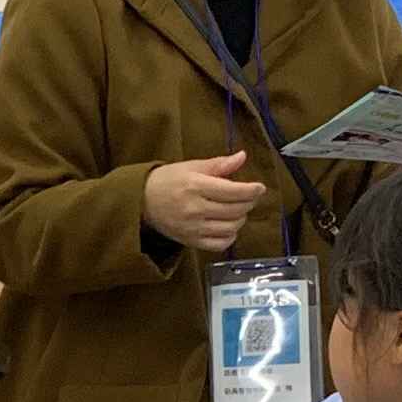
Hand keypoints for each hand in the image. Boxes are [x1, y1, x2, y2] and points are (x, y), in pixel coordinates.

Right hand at [143, 153, 263, 254]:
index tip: (260, 187)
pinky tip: (228, 226)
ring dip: (241, 219)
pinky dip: (230, 236)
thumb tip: (242, 157)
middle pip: (235, 210)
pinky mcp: (191, 241)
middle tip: (249, 197)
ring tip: (237, 210)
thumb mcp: (191, 167)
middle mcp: (195, 209)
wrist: (142, 201)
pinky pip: (220, 244)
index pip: (233, 192)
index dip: (252, 190)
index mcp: (196, 186)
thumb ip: (219, 164)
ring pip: (231, 228)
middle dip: (248, 203)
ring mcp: (193, 228)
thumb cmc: (168, 180)